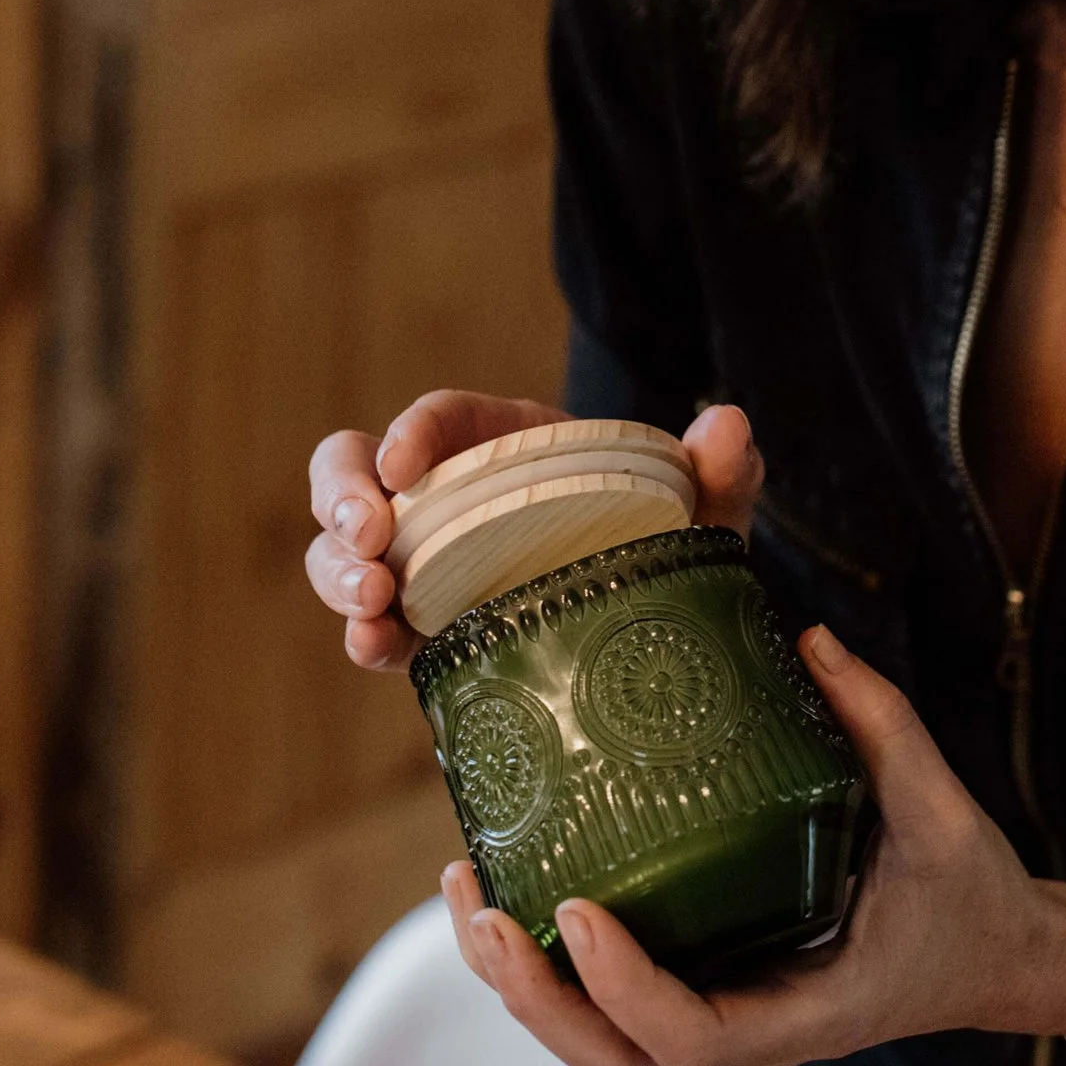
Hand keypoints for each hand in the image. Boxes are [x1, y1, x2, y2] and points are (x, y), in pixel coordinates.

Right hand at [304, 391, 767, 670]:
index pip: (440, 421)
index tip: (402, 466)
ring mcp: (427, 563)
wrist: (665, 622)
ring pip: (341, 549)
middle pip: (353, 471)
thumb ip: (722, 470)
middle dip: (340, 497)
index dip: (408, 433)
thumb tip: (729, 425)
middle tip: (369, 537)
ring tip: (371, 604)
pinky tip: (371, 644)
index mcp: (503, 443)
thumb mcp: (702, 509)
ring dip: (336, 572)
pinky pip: (373, 625)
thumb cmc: (672, 540)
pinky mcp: (427, 629)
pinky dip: (361, 634)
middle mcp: (449, 496)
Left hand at [443, 626, 1065, 1065]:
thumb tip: (809, 638)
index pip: (691, 1042)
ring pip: (597, 1045)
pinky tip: (507, 887)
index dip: (623, 989)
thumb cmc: (972, 897)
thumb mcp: (947, 813)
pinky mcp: (707, 984)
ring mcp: (722, 1016)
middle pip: (614, 1064)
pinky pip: (608, 1004)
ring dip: (521, 987)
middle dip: (535, 999)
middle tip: (485, 909)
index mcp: (808, 1012)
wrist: (998, 954)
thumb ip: (884, 728)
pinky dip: (549, 965)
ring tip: (469, 893)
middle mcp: (751, 1028)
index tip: (578, 910)